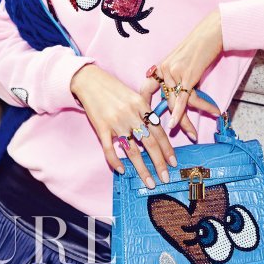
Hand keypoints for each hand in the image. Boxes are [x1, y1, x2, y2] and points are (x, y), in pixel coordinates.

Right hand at [70, 64, 176, 188]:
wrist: (90, 81)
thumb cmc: (113, 88)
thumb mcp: (133, 95)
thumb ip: (144, 111)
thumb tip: (155, 130)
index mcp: (141, 105)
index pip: (159, 131)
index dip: (167, 149)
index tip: (173, 162)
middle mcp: (131, 115)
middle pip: (150, 143)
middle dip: (160, 163)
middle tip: (166, 178)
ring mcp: (116, 122)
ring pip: (133, 151)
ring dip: (142, 169)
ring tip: (150, 182)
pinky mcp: (101, 127)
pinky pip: (110, 149)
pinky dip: (115, 162)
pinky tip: (122, 171)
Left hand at [140, 9, 223, 139]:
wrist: (210, 33)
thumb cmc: (198, 48)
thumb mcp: (181, 63)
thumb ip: (175, 78)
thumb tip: (177, 98)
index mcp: (160, 68)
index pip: (146, 90)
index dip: (143, 105)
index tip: (141, 121)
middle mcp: (163, 70)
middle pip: (164, 101)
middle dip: (170, 121)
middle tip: (171, 136)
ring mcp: (174, 72)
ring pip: (177, 103)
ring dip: (185, 121)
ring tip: (193, 134)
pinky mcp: (187, 75)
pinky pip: (184, 99)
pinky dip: (184, 113)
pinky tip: (185, 126)